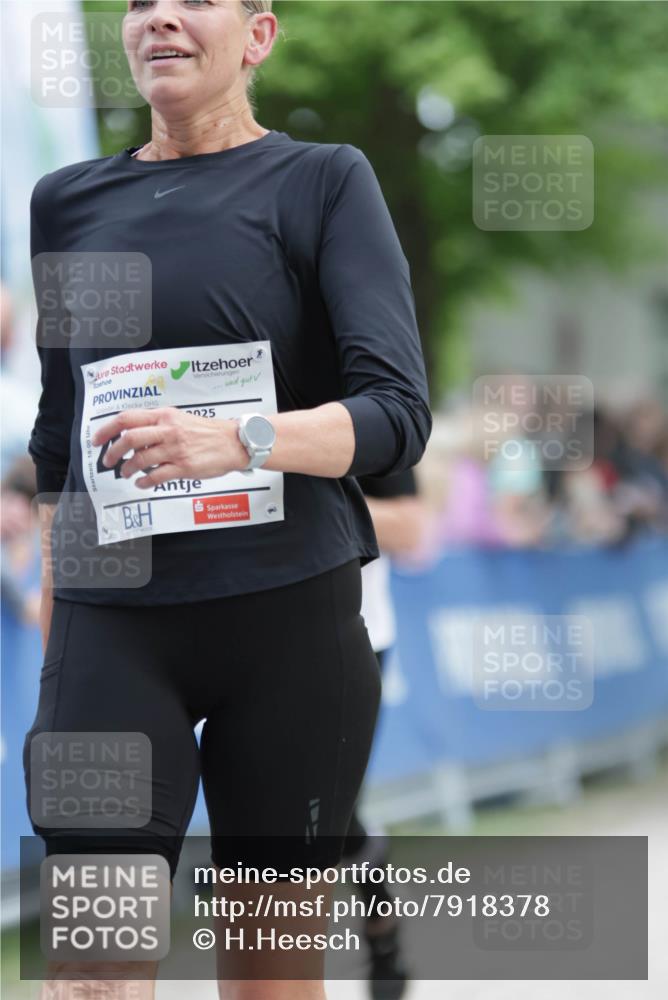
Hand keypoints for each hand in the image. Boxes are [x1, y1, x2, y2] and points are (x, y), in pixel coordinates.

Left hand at [91, 407, 248, 488]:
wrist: (233, 442)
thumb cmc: (208, 431)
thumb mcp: (180, 418)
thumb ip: (157, 424)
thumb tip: (133, 434)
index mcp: (164, 416)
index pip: (127, 418)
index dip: (107, 429)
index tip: (97, 440)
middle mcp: (168, 430)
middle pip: (129, 439)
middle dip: (112, 452)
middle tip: (108, 461)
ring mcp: (175, 449)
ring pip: (140, 459)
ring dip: (128, 469)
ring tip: (126, 473)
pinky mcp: (184, 467)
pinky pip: (156, 476)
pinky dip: (144, 481)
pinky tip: (142, 483)